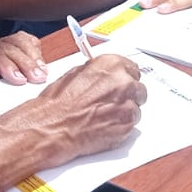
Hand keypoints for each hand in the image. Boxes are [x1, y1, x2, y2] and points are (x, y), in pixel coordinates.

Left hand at [0, 29, 46, 86]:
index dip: (7, 64)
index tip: (18, 78)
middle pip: (10, 46)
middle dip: (26, 63)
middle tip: (37, 78)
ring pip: (20, 41)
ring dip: (33, 56)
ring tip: (42, 72)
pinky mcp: (2, 47)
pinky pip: (22, 42)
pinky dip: (34, 50)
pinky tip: (40, 63)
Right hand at [26, 55, 145, 162]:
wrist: (53, 126)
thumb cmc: (58, 103)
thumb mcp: (75, 75)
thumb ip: (97, 73)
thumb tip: (104, 75)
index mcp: (111, 65)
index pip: (132, 68)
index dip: (125, 77)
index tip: (121, 82)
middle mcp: (123, 82)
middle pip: (138, 87)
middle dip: (127, 94)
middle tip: (111, 102)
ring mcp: (127, 104)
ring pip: (136, 106)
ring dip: (124, 110)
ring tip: (104, 115)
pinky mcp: (127, 125)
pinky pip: (132, 123)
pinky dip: (121, 125)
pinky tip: (105, 124)